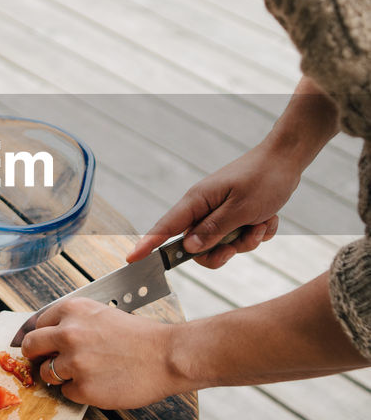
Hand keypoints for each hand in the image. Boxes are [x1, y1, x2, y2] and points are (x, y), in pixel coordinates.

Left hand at [21, 298, 179, 408]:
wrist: (166, 356)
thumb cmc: (141, 336)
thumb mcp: (103, 314)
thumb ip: (76, 321)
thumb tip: (52, 335)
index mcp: (73, 310)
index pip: (38, 323)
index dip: (40, 335)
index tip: (42, 344)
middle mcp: (68, 333)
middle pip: (31, 346)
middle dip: (34, 355)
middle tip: (42, 361)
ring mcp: (74, 362)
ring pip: (46, 373)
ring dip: (58, 376)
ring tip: (82, 373)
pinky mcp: (82, 388)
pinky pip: (66, 393)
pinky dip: (77, 392)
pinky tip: (97, 384)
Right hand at [126, 139, 296, 269]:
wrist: (286, 160)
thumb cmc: (264, 179)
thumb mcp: (240, 209)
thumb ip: (214, 230)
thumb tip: (189, 247)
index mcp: (197, 201)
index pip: (165, 227)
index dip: (148, 244)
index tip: (132, 259)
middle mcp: (203, 208)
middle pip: (198, 247)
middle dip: (225, 250)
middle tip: (245, 239)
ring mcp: (218, 212)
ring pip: (222, 245)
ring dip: (245, 240)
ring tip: (261, 222)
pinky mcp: (234, 216)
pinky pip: (239, 239)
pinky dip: (255, 232)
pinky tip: (266, 218)